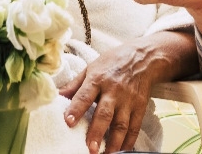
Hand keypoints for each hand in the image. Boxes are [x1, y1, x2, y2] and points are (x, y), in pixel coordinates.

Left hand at [60, 34, 192, 153]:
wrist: (144, 58)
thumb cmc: (113, 62)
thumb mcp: (91, 67)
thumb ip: (75, 85)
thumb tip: (56, 96)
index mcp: (97, 79)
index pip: (84, 95)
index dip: (76, 109)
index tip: (68, 122)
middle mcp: (113, 91)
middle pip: (105, 113)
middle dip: (97, 132)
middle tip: (90, 148)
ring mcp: (128, 100)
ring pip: (121, 124)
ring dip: (114, 142)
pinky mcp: (140, 107)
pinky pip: (135, 127)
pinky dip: (129, 141)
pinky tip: (122, 150)